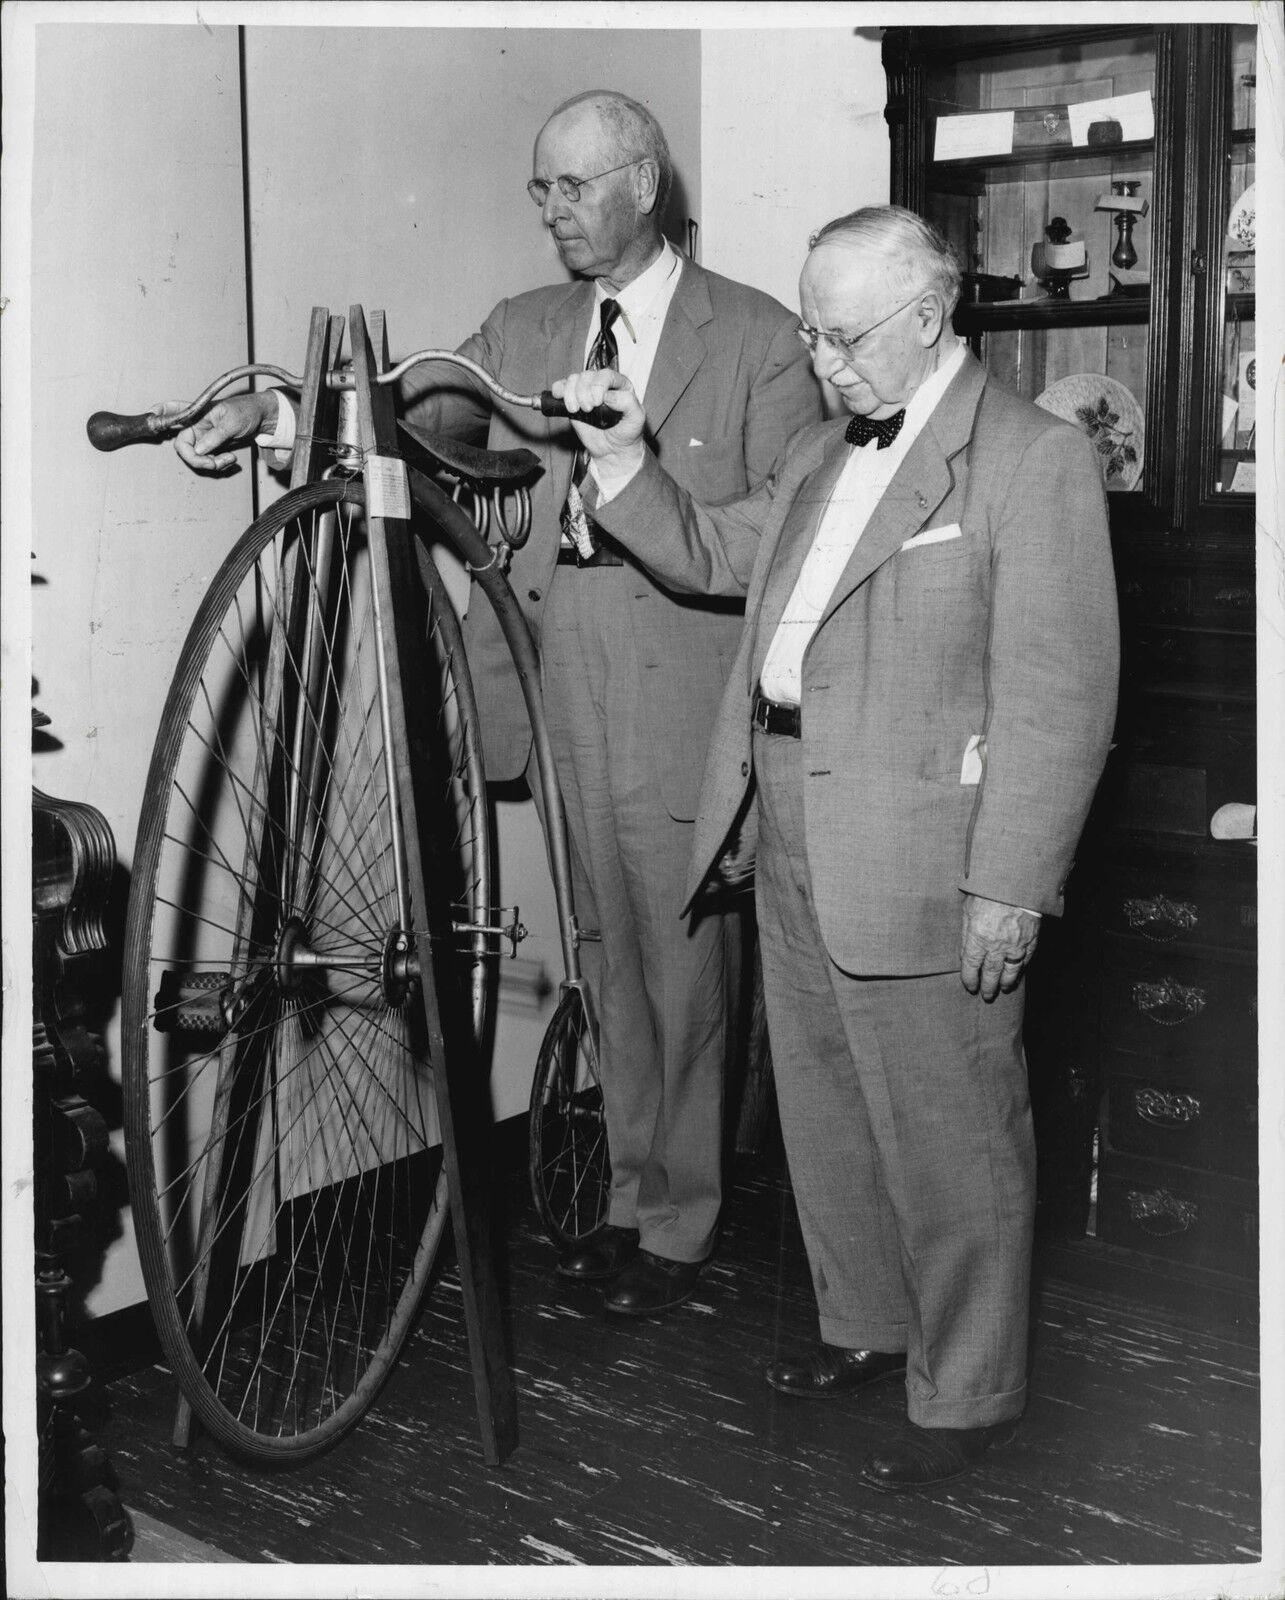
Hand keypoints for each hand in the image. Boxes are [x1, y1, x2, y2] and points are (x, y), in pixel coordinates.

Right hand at [159, 392, 276, 474]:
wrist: (262, 418)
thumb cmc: (246, 411)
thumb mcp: (231, 422)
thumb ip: (214, 436)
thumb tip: (198, 450)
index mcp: (196, 412)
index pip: (171, 409)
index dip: (158, 413)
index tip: (151, 416)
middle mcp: (196, 424)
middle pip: (183, 446)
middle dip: (197, 459)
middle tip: (214, 462)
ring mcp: (203, 437)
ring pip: (196, 457)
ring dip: (211, 463)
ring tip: (229, 459)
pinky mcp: (212, 446)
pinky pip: (207, 460)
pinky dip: (218, 464)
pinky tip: (230, 460)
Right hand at [551, 368, 645, 466]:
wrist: (614, 450)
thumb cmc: (627, 433)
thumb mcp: (636, 418)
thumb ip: (628, 402)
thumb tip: (609, 396)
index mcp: (620, 384)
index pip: (606, 375)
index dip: (598, 386)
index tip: (597, 403)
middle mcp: (602, 384)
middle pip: (587, 376)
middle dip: (583, 392)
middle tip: (588, 409)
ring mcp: (586, 391)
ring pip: (573, 380)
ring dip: (571, 394)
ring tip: (576, 410)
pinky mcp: (573, 400)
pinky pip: (562, 387)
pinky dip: (558, 390)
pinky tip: (560, 398)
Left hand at [960, 894, 1039, 1001]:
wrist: (1017, 882)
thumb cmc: (988, 892)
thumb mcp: (967, 909)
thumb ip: (965, 933)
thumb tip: (964, 953)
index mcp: (977, 938)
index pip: (971, 966)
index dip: (969, 979)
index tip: (970, 986)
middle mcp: (996, 946)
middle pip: (991, 973)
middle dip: (987, 987)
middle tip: (986, 996)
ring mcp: (1015, 945)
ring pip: (1010, 971)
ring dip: (1006, 982)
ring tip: (1003, 989)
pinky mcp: (1031, 940)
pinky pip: (1026, 960)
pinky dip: (1022, 969)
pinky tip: (1018, 973)